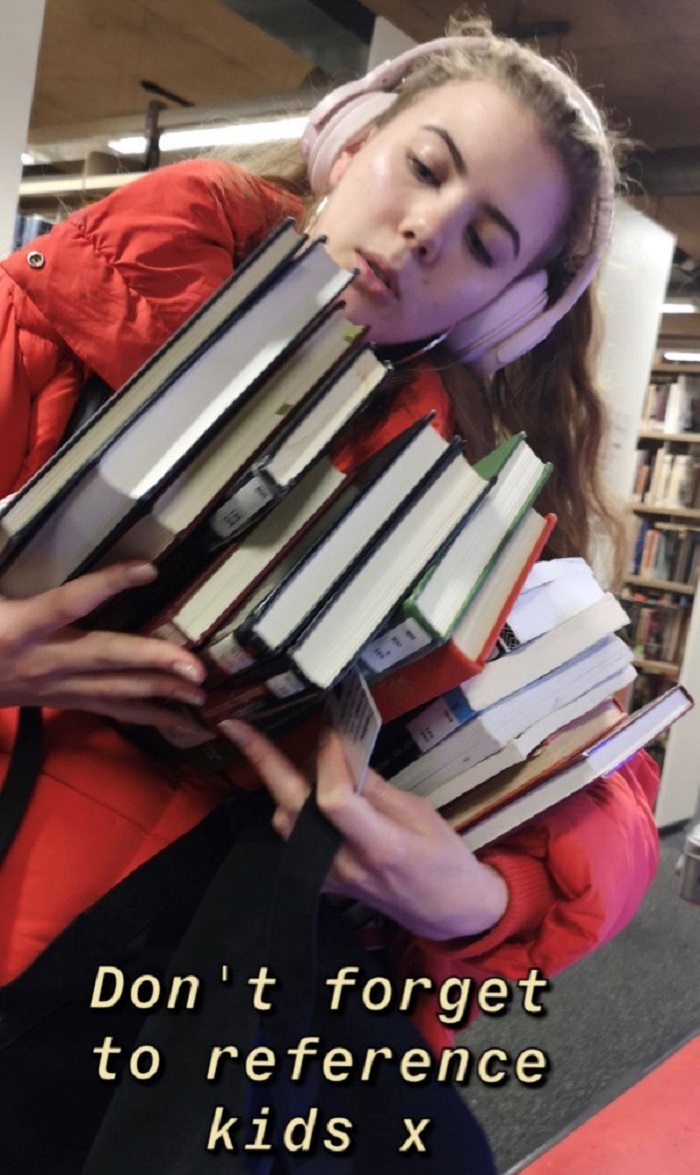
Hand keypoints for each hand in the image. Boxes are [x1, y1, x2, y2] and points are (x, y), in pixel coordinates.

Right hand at [0, 562, 206, 728]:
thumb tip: (3, 513)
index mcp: (20, 626)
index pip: (70, 601)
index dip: (108, 584)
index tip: (149, 569)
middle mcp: (43, 659)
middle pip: (107, 658)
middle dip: (155, 662)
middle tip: (198, 669)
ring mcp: (55, 686)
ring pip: (115, 691)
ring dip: (162, 694)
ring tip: (202, 696)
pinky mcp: (61, 701)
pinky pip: (110, 710)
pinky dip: (147, 716)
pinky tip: (178, 721)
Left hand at [220, 719, 508, 941]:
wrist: (448, 911)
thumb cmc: (444, 858)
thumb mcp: (422, 814)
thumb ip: (377, 788)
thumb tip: (341, 753)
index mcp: (381, 846)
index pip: (335, 799)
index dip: (329, 759)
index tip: (333, 728)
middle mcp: (345, 864)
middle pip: (291, 809)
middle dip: (264, 762)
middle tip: (236, 726)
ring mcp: (329, 877)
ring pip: (284, 822)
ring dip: (280, 782)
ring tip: (285, 750)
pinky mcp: (322, 881)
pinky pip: (292, 837)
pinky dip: (291, 805)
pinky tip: (302, 785)